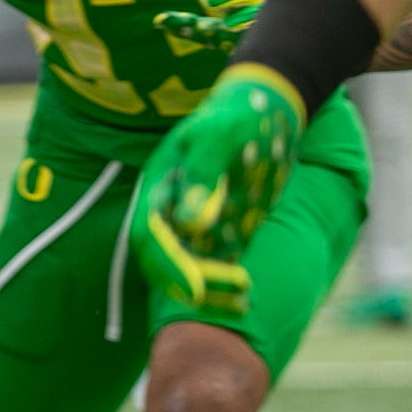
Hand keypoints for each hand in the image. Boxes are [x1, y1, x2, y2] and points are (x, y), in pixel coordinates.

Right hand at [130, 64, 303, 323]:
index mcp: (159, 185)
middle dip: (188, 282)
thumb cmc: (236, 116)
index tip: (195, 289)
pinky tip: (247, 298)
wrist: (263, 112)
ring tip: (243, 298)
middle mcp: (170, 209)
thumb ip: (203, 175)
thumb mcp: (219, 135)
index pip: (149, 234)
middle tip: (224, 295)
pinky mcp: (218, 232)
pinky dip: (225, 286)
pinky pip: (214, 267)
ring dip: (210, 290)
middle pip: (163, 259)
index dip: (168, 264)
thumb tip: (192, 222)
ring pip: (188, 269)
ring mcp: (194, 223)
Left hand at [154, 0, 265, 52]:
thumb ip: (185, 24)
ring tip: (208, 2)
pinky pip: (259, 15)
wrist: (266, 53)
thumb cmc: (236, 37)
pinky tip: (229, 26)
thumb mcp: (207, 31)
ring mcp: (260, 3)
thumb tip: (156, 20)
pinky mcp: (270, 19)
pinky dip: (244, 18)